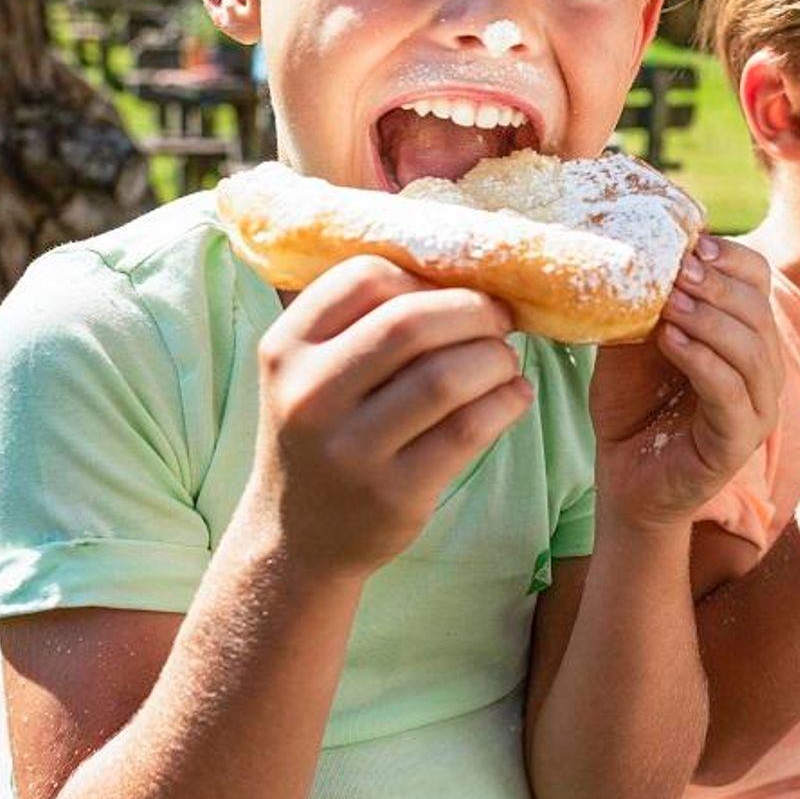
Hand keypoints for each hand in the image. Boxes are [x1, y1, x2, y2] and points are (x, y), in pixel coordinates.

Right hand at [246, 257, 530, 578]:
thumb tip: (467, 260)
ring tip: (505, 362)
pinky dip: (507, 401)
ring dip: (496, 358)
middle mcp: (308, 395)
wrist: (298, 538)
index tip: (456, 289)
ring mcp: (350, 449)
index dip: (425, 274)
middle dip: (475, 311)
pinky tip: (513, 396)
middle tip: (501, 319)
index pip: (364, 277)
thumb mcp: (315, 369)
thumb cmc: (327, 431)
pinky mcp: (394, 493)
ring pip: (447, 375)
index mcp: (286, 348)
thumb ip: (365, 319)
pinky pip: (469, 428)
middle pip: (412, 322)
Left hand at [591, 237, 780, 528]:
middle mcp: (762, 370)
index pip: (758, 282)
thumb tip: (638, 247)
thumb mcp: (635, 341)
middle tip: (677, 271)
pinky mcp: (737, 442)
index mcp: (745, 336)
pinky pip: (730, 392)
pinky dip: (702, 360)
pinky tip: (670, 341)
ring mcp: (756, 409)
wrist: (623, 477)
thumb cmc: (632, 406)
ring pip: (752, 350)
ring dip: (709, 319)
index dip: (730, 259)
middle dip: (716, 285)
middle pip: (758, 311)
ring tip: (668, 304)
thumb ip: (646, 302)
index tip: (691, 245)